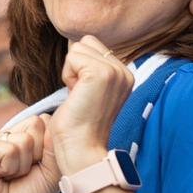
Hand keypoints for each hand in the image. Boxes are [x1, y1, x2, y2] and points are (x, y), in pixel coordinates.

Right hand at [0, 115, 62, 192]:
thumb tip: (48, 118)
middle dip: (37, 155)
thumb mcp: (49, 173)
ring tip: (10, 177)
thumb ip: (53, 146)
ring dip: (22, 166)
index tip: (36, 169)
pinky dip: (10, 168)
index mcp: (22, 136)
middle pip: (37, 125)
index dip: (48, 148)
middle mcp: (6, 134)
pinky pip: (10, 149)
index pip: (47, 122)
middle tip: (22, 174)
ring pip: (25, 139)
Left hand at [49, 36, 133, 173]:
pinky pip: (72, 57)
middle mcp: (124, 71)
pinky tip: (76, 96)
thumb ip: (90, 69)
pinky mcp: (101, 74)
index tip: (84, 95)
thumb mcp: (90, 90)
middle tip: (81, 95)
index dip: (80, 68)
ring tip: (79, 96)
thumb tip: (76, 46)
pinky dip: (67, 76)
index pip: (93, 46)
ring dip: (71, 71)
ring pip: (78, 48)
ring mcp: (114, 71)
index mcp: (125, 75)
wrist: (82, 150)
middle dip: (76, 66)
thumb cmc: (79, 125)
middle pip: (86, 42)